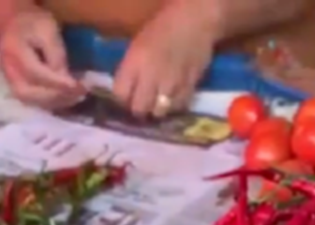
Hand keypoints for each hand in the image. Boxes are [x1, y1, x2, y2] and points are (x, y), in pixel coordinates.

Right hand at [0, 7, 84, 108]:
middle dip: (56, 97)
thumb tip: (65, 78)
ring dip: (54, 103)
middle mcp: (8, 70)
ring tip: (75, 97)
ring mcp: (9, 81)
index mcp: (14, 51)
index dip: (57, 83)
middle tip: (80, 94)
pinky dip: (49, 103)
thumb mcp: (49, 30)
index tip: (78, 86)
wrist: (14, 24)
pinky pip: (31, 101)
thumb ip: (56, 53)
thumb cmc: (34, 24)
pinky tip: (66, 99)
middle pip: (29, 93)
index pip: (35, 73)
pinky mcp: (15, 87)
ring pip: (30, 101)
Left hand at [112, 1, 215, 117]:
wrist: (194, 22)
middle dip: (138, 109)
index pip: (120, 95)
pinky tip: (173, 99)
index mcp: (135, 62)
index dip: (121, 100)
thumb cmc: (162, 29)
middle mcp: (151, 76)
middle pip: (139, 109)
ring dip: (156, 110)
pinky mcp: (189, 88)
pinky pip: (178, 107)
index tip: (126, 99)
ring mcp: (171, 84)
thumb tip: (125, 93)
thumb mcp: (137, 46)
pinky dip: (174, 106)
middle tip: (142, 104)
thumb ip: (130, 69)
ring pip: (159, 112)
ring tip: (158, 103)